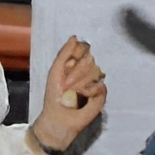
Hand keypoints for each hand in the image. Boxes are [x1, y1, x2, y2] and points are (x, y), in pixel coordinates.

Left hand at [28, 37, 106, 154]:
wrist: (57, 117)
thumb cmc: (54, 95)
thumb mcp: (55, 70)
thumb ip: (65, 53)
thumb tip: (75, 36)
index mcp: (76, 63)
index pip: (84, 48)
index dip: (77, 54)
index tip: (67, 65)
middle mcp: (87, 70)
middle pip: (90, 58)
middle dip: (75, 72)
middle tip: (65, 85)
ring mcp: (95, 82)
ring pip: (95, 71)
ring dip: (80, 83)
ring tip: (71, 93)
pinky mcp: (101, 95)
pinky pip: (100, 85)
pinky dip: (89, 91)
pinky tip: (82, 97)